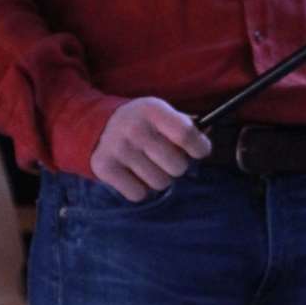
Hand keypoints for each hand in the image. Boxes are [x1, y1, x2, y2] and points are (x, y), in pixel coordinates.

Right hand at [89, 97, 212, 200]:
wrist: (97, 124)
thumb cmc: (141, 122)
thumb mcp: (160, 113)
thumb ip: (185, 125)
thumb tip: (207, 136)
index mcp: (152, 109)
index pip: (187, 135)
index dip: (200, 148)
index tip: (199, 151)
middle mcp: (134, 128)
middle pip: (177, 166)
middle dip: (178, 166)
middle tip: (167, 159)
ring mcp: (118, 149)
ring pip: (160, 184)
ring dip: (159, 178)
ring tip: (149, 165)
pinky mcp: (104, 167)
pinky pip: (139, 194)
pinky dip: (140, 189)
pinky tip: (134, 174)